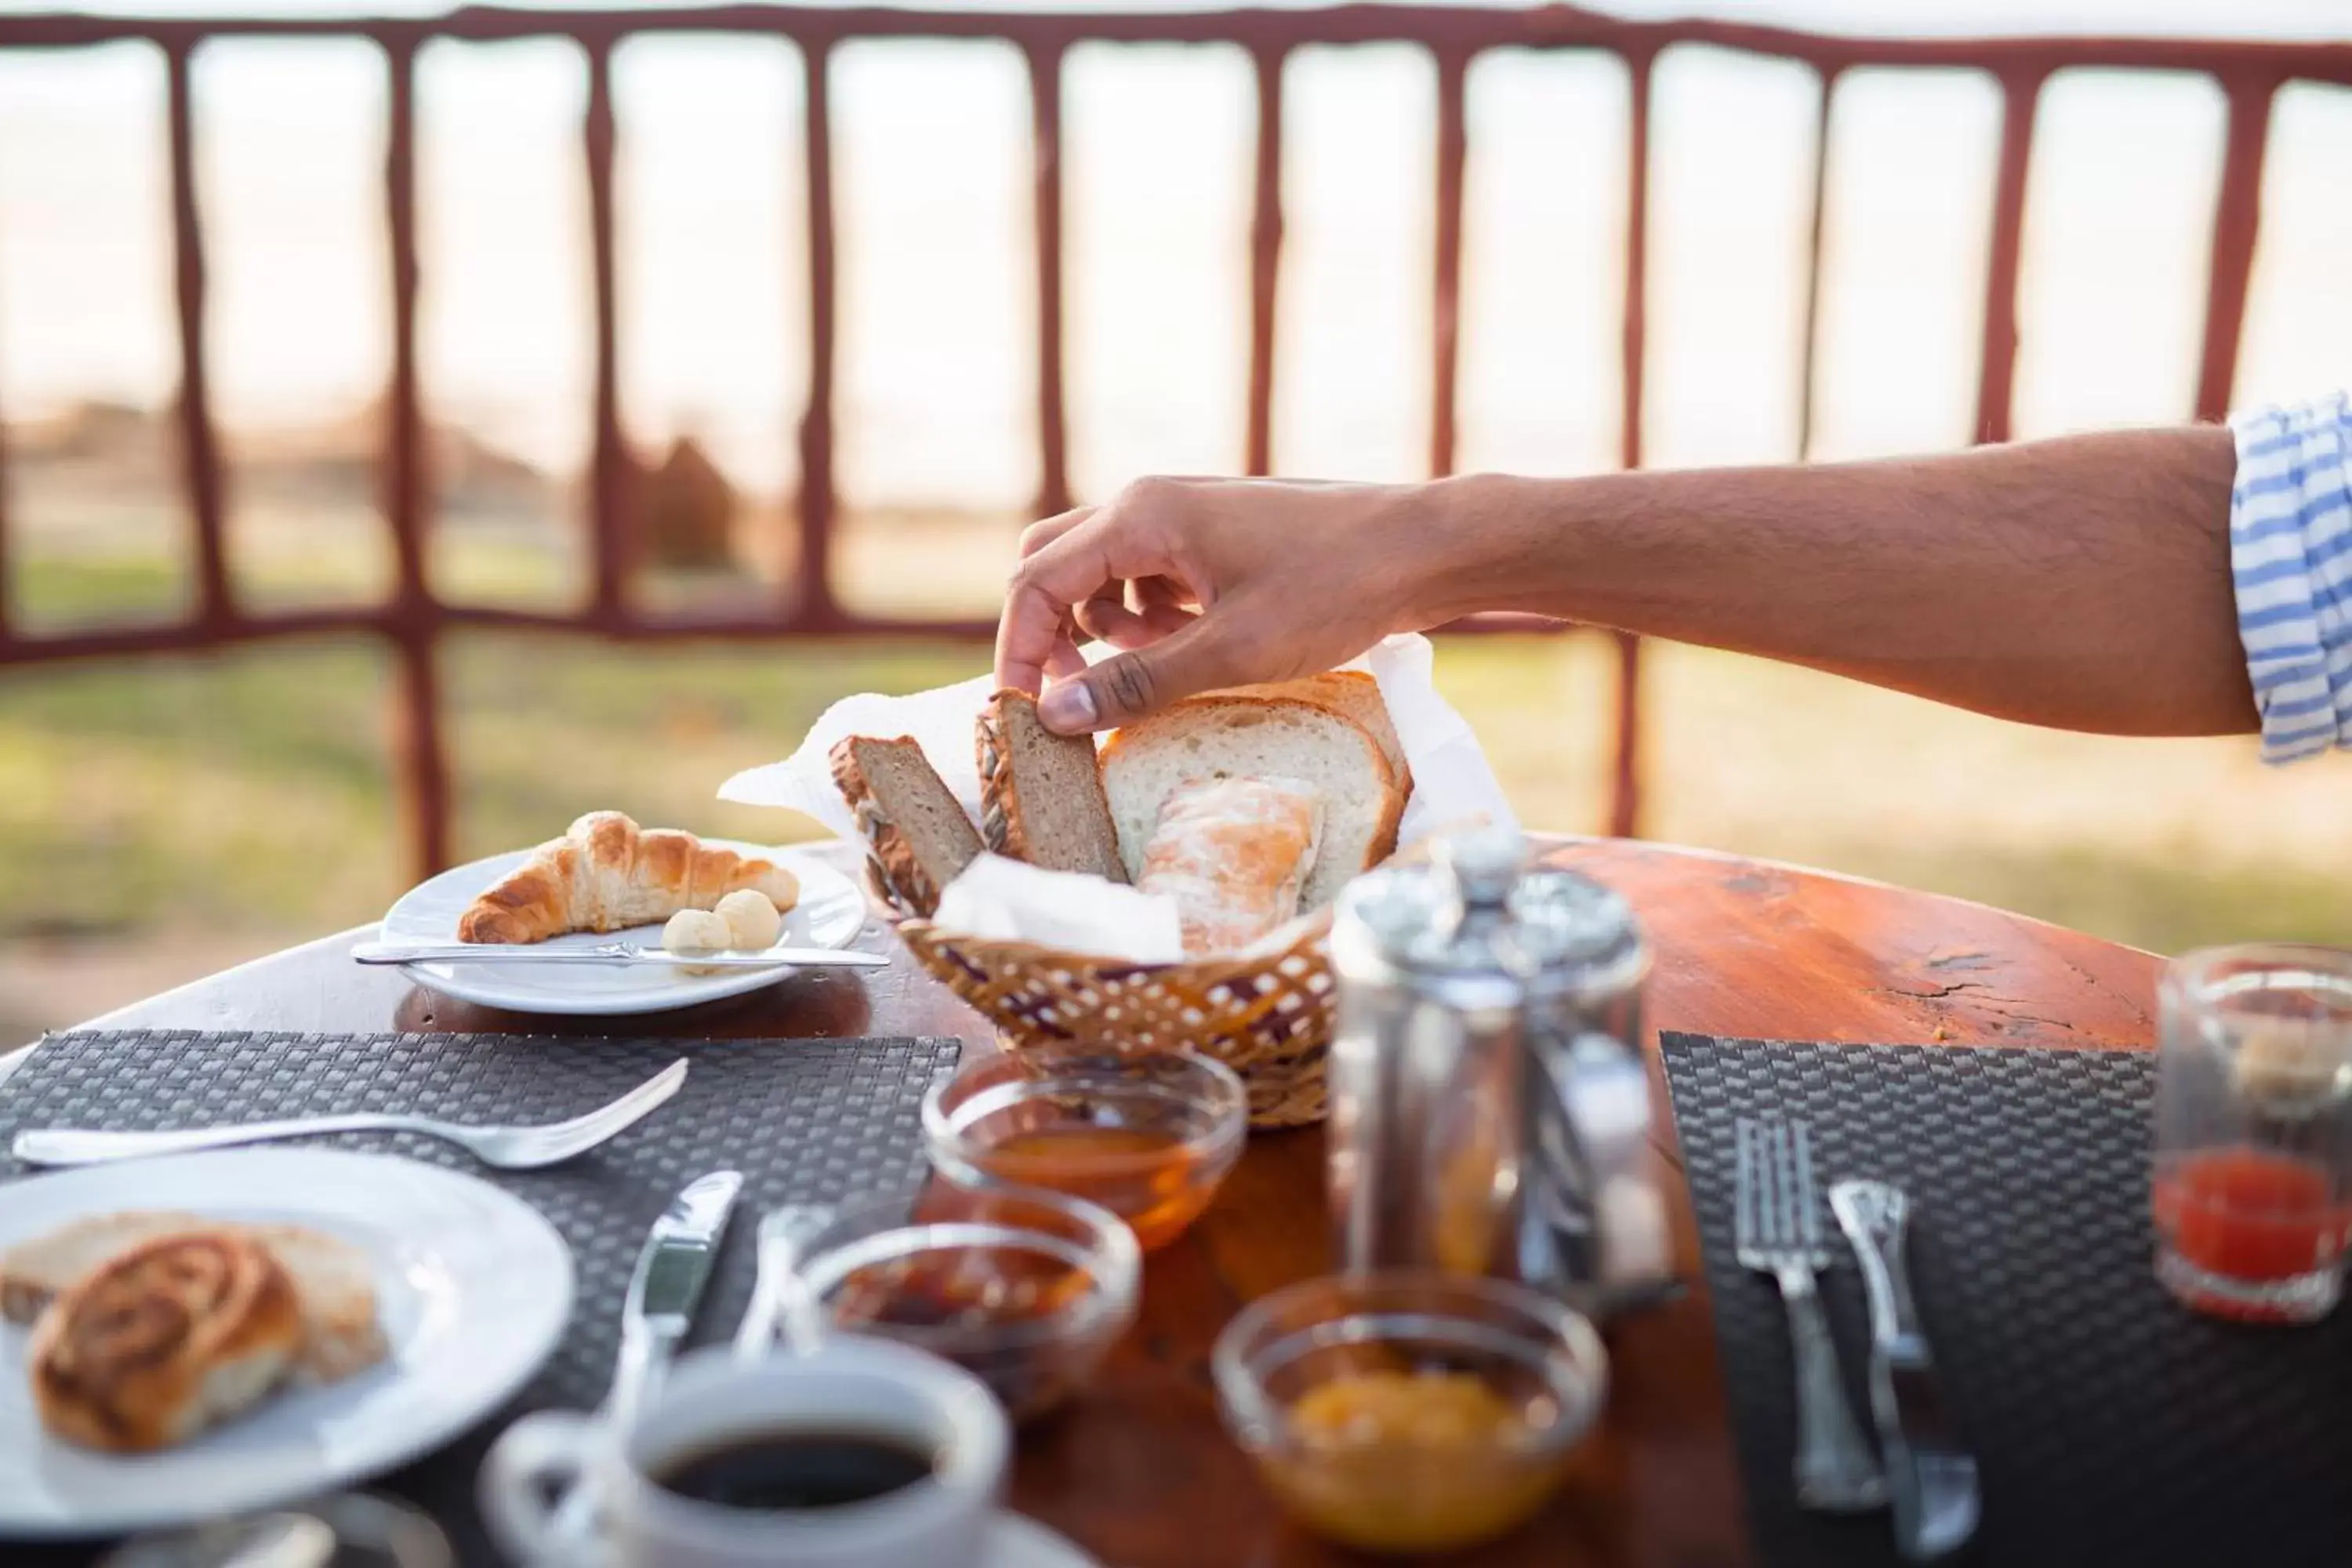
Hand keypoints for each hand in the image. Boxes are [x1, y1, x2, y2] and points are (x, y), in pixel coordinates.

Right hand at [994, 475, 1438, 731]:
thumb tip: (1055, 717)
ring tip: (1155, 672)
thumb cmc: (1334, 589)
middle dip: (1051, 634)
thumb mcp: (1229, 652)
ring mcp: (1184, 518)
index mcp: (1140, 516)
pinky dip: (1151, 621)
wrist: (1423, 550)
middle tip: (1073, 695)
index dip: (1019, 652)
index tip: (1024, 714)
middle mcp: (1151, 504)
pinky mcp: (1215, 540)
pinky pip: (1150, 579)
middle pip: (1054, 564)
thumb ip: (1136, 683)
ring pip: (1102, 574)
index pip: (1035, 582)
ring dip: (1105, 630)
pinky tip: (1196, 650)